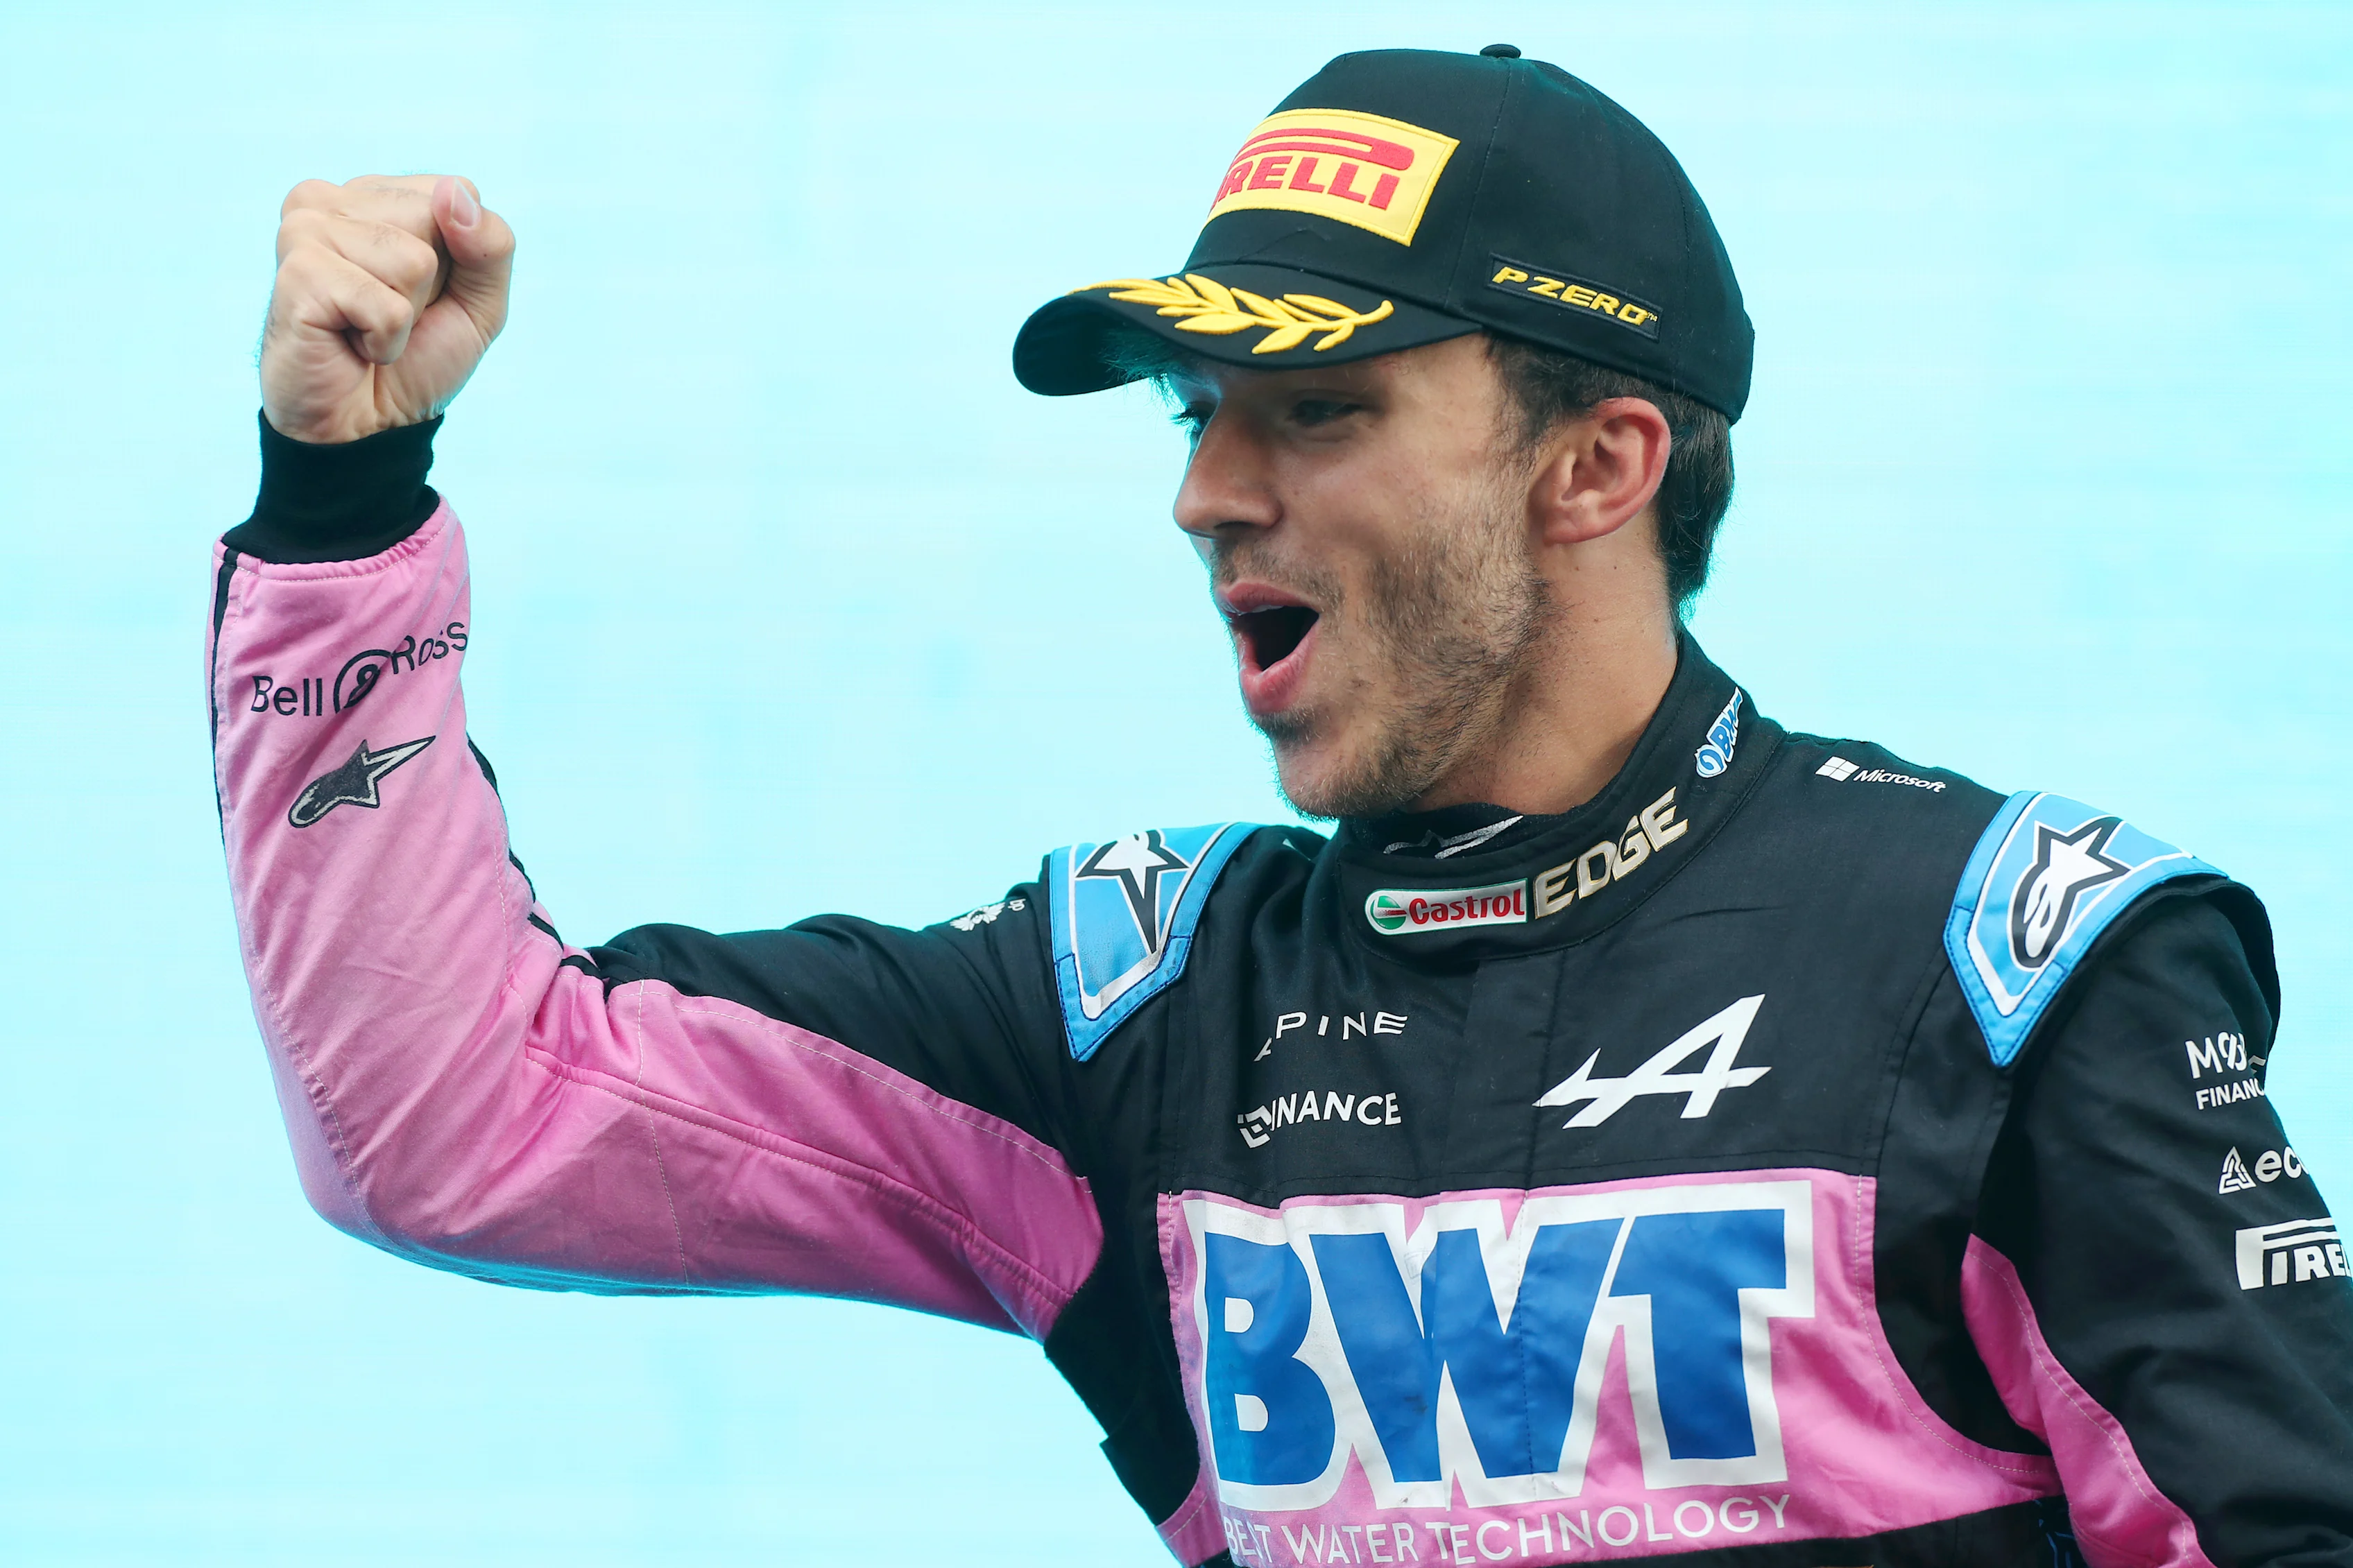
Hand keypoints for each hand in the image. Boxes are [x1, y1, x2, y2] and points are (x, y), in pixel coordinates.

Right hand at [260, 174, 514, 444]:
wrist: (364, 425)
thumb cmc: (416, 359)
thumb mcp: (480, 303)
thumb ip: (492, 245)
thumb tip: (457, 194)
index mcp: (375, 194)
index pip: (460, 192)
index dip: (463, 259)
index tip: (424, 292)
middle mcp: (332, 198)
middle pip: (436, 219)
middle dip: (433, 285)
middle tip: (391, 315)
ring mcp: (306, 228)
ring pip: (414, 262)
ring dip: (405, 317)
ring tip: (366, 329)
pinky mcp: (298, 272)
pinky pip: (386, 306)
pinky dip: (385, 341)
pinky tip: (351, 345)